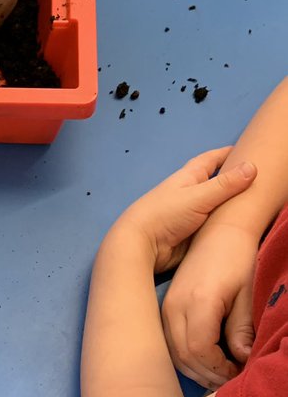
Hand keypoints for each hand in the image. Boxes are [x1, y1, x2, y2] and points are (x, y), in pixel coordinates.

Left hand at [115, 147, 256, 273]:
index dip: (226, 154)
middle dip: (232, 179)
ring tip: (252, 204)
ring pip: (215, 206)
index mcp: (188, 178)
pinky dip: (223, 225)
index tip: (245, 149)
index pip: (210, 160)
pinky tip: (236, 227)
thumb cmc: (164, 215)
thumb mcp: (198, 197)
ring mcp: (189, 215)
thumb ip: (225, 184)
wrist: (140, 246)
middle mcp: (189, 194)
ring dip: (229, 205)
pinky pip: (211, 226)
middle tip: (256, 178)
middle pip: (214, 182)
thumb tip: (252, 166)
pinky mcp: (190, 234)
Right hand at [161, 221, 258, 388]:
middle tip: (230, 380)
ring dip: (196, 369)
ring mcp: (166, 307)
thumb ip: (241, 329)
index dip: (218, 369)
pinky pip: (170, 342)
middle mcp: (174, 307)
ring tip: (219, 374)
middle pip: (183, 356)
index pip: (199, 351)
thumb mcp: (248, 293)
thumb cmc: (239, 257)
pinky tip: (206, 359)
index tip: (237, 372)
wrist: (220, 229)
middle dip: (208, 374)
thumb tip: (242, 360)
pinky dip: (186, 357)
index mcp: (198, 302)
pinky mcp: (165, 307)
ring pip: (173, 353)